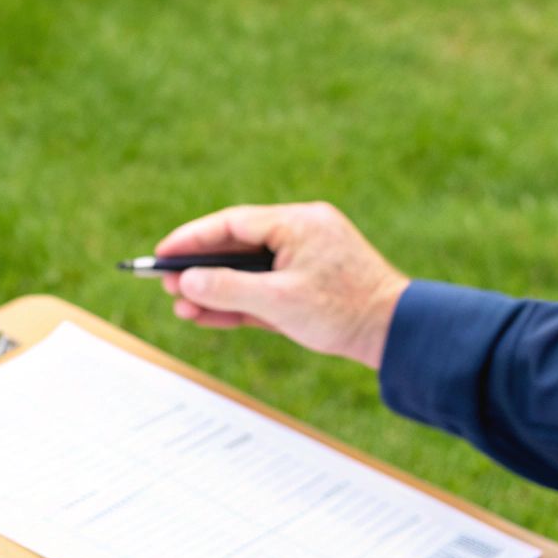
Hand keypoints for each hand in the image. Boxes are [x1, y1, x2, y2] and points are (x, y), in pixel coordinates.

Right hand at [155, 202, 411, 367]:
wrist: (395, 333)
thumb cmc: (344, 311)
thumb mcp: (277, 301)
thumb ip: (227, 289)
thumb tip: (188, 283)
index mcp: (298, 223)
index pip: (232, 224)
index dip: (192, 239)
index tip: (162, 253)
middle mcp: (301, 234)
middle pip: (237, 246)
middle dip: (200, 269)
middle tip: (166, 284)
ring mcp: (305, 260)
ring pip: (248, 271)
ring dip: (215, 290)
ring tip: (182, 306)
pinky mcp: (307, 285)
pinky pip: (263, 288)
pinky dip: (237, 301)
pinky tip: (206, 314)